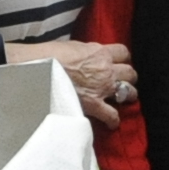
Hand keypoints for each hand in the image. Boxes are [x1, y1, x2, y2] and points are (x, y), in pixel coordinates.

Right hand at [13, 40, 137, 130]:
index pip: (123, 52)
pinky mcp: (94, 105)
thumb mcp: (73, 46)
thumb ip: (88, 52)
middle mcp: (106, 70)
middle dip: (128, 77)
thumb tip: (89, 56)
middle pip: (130, 72)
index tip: (119, 62)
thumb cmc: (50, 55)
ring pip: (128, 92)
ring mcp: (102, 88)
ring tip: (123, 99)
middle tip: (122, 81)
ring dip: (127, 95)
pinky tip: (112, 123)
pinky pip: (112, 115)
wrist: (38, 71)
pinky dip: (113, 120)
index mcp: (100, 53)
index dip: (123, 58)